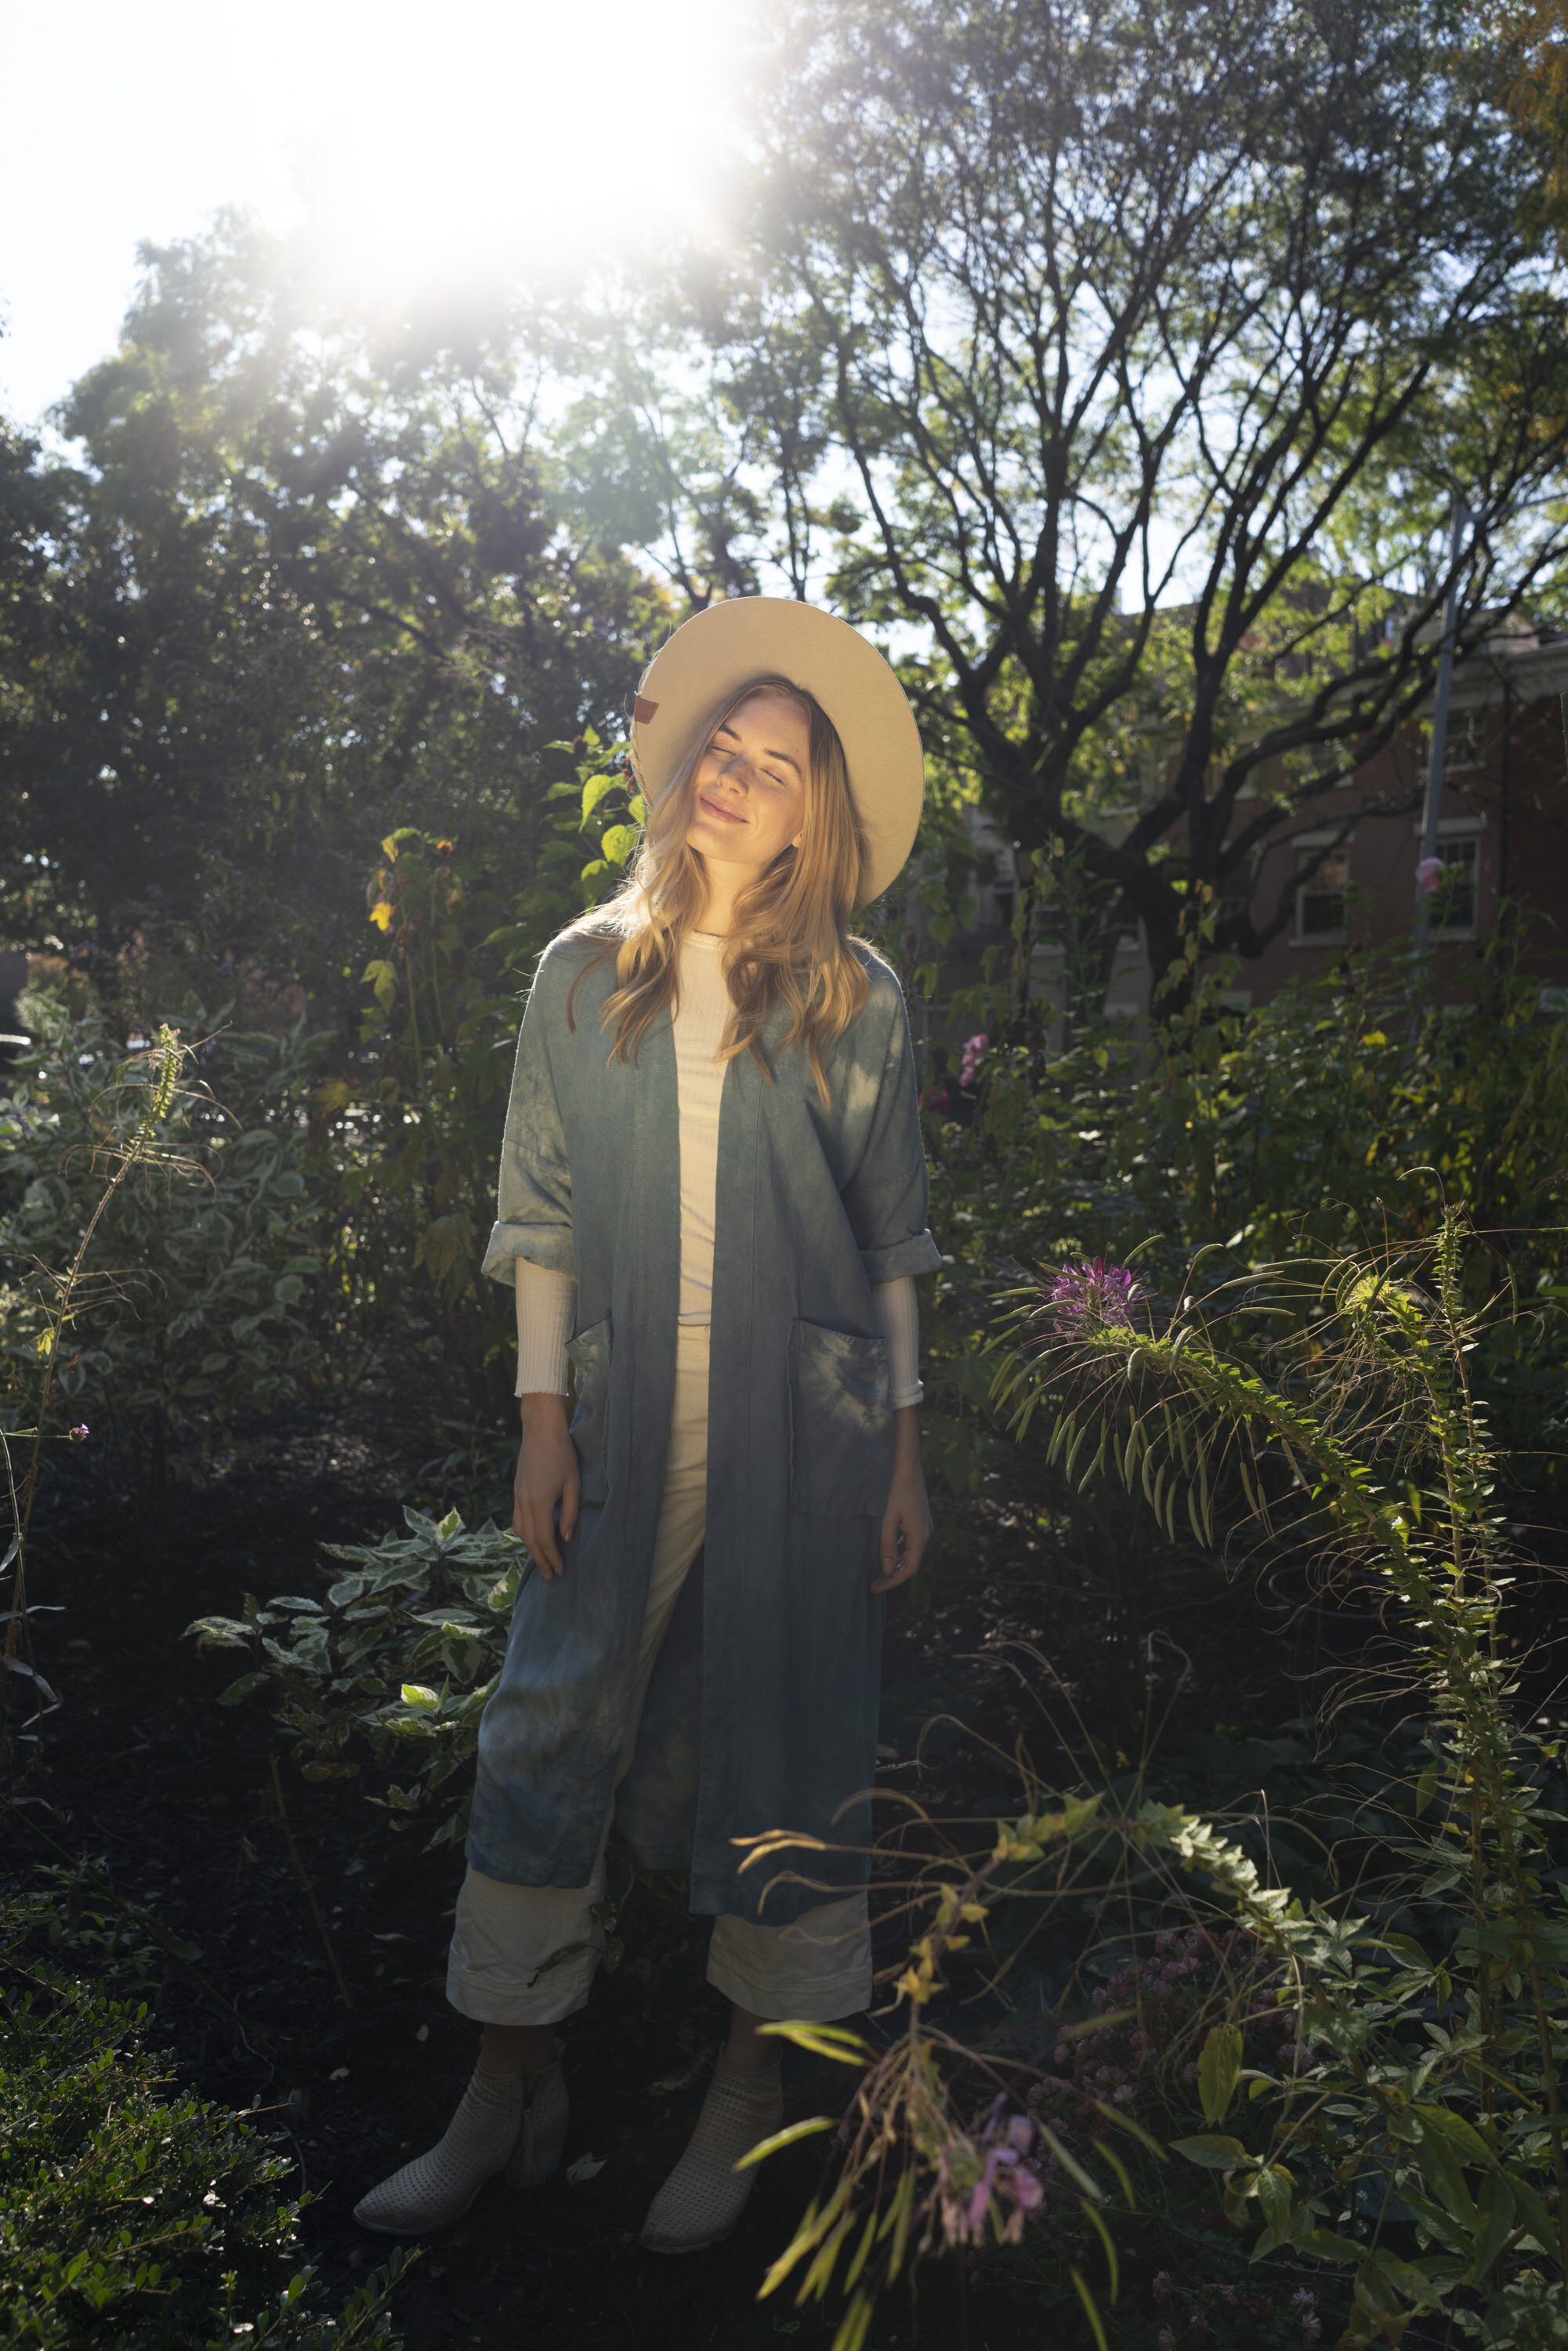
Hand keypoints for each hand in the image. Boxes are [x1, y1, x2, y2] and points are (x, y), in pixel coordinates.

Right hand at [513, 1394, 580, 1579]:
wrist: (540, 1431)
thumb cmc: (562, 1454)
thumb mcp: (573, 1484)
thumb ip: (570, 1513)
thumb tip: (565, 1538)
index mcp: (539, 1503)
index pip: (544, 1539)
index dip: (552, 1557)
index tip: (560, 1571)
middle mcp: (524, 1503)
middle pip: (529, 1540)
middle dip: (540, 1560)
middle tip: (550, 1576)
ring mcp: (517, 1497)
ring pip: (520, 1531)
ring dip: (531, 1549)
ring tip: (543, 1560)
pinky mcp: (516, 1491)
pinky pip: (517, 1520)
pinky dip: (524, 1534)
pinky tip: (533, 1538)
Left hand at [873, 1406, 929, 1593]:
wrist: (907, 1464)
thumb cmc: (896, 1488)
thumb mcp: (887, 1518)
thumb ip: (887, 1545)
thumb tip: (888, 1570)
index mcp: (921, 1535)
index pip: (910, 1569)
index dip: (893, 1581)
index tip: (876, 1588)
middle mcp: (926, 1533)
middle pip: (911, 1563)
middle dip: (893, 1576)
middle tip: (874, 1585)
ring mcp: (924, 1526)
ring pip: (911, 1553)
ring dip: (896, 1565)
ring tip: (877, 1574)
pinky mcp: (919, 1519)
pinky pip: (911, 1542)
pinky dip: (899, 1552)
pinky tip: (886, 1554)